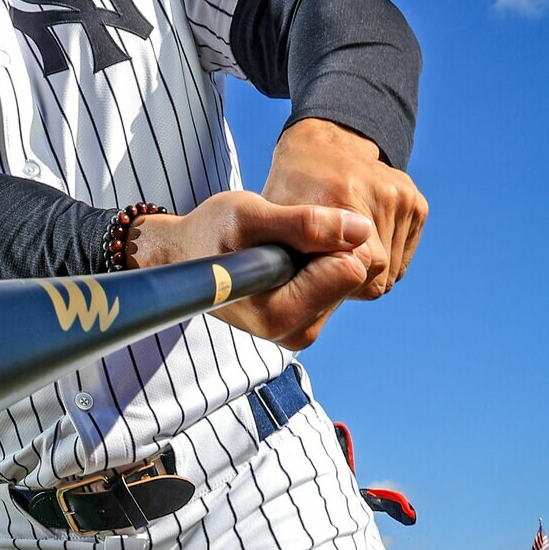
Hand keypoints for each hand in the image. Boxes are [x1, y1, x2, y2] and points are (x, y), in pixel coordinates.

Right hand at [130, 191, 372, 350]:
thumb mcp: (249, 215)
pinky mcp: (306, 324)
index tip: (291, 229)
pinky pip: (339, 285)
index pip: (348, 269)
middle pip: (353, 277)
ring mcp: (302, 331)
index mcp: (279, 315)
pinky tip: (286, 260)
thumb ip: (303, 224)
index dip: (328, 237)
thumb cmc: (210, 232)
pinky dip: (320, 265)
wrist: (187, 255)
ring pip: (349, 280)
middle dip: (328, 249)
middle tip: (281, 239)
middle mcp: (295, 333)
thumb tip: (361, 229)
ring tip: (278, 249)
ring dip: (323, 256)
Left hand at [261, 119, 427, 298]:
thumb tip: (292, 299)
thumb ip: (281, 254)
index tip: (313, 276)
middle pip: (375, 276)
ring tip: (338, 252)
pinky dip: (382, 263)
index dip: (330, 283)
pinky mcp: (417, 205)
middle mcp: (380, 194)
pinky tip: (358, 244)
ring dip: (365, 275)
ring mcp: (403, 198)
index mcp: (340, 198)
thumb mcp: (271, 220)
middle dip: (347, 283)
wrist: (324, 144)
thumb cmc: (291, 187)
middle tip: (322, 267)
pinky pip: (401, 261)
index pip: (352, 271)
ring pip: (390, 273)